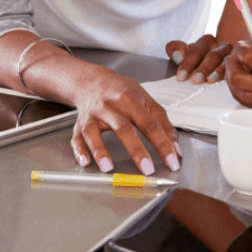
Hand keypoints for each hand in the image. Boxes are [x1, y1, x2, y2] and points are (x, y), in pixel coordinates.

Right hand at [65, 66, 180, 173]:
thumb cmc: (123, 93)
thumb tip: (175, 149)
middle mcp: (110, 107)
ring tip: (108, 168)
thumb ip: (163, 124)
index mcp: (131, 100)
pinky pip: (77, 138)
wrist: (93, 82)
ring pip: (94, 133)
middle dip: (136, 150)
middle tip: (147, 169)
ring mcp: (93, 116)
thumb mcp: (147, 101)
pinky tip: (85, 162)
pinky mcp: (80, 124)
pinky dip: (79, 151)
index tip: (172, 161)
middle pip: (124, 129)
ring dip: (100, 150)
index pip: (150, 124)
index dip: (162, 144)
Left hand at [166, 33, 230, 83]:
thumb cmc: (199, 59)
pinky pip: (236, 70)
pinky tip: (225, 83)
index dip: (187, 64)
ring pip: (226, 62)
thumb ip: (176, 49)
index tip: (181, 77)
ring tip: (210, 80)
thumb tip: (177, 55)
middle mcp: (221, 46)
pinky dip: (229, 76)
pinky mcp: (240, 66)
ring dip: (218, 71)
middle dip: (203, 68)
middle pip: (212, 56)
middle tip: (196, 80)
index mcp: (206, 41)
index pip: (195, 51)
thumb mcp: (186, 52)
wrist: (218, 62)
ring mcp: (232, 56)